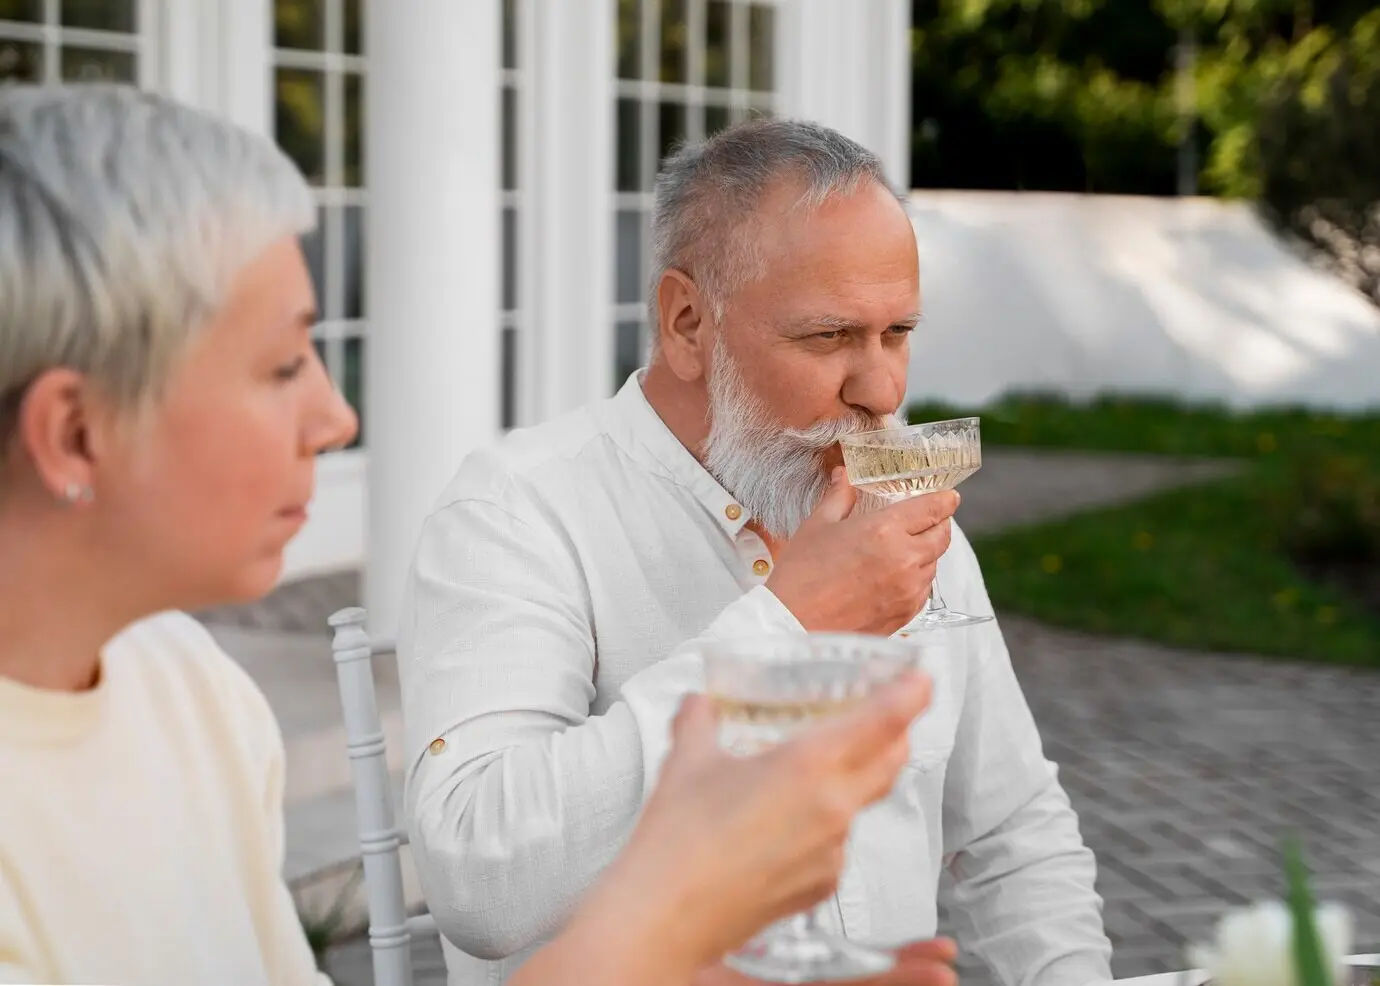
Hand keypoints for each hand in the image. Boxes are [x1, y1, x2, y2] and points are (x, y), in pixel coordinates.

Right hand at [575, 671, 932, 981]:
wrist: (666, 916)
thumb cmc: (678, 843)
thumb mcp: (687, 760)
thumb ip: (699, 719)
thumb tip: (700, 704)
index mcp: (809, 765)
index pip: (884, 720)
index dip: (912, 693)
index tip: (921, 678)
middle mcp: (833, 808)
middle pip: (892, 761)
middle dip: (897, 733)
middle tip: (884, 714)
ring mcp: (831, 852)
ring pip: (862, 803)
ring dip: (854, 780)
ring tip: (814, 772)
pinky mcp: (820, 886)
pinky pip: (838, 844)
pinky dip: (826, 825)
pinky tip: (787, 822)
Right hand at [766, 467, 958, 634]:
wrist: (793, 625)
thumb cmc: (800, 575)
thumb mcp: (817, 526)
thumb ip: (838, 497)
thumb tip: (844, 476)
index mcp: (885, 531)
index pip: (932, 509)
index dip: (944, 499)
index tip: (948, 496)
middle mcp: (905, 559)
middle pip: (942, 536)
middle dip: (939, 523)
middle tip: (929, 518)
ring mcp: (908, 590)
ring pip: (934, 564)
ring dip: (926, 552)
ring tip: (906, 548)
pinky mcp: (905, 614)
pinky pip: (923, 589)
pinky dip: (917, 578)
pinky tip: (895, 575)